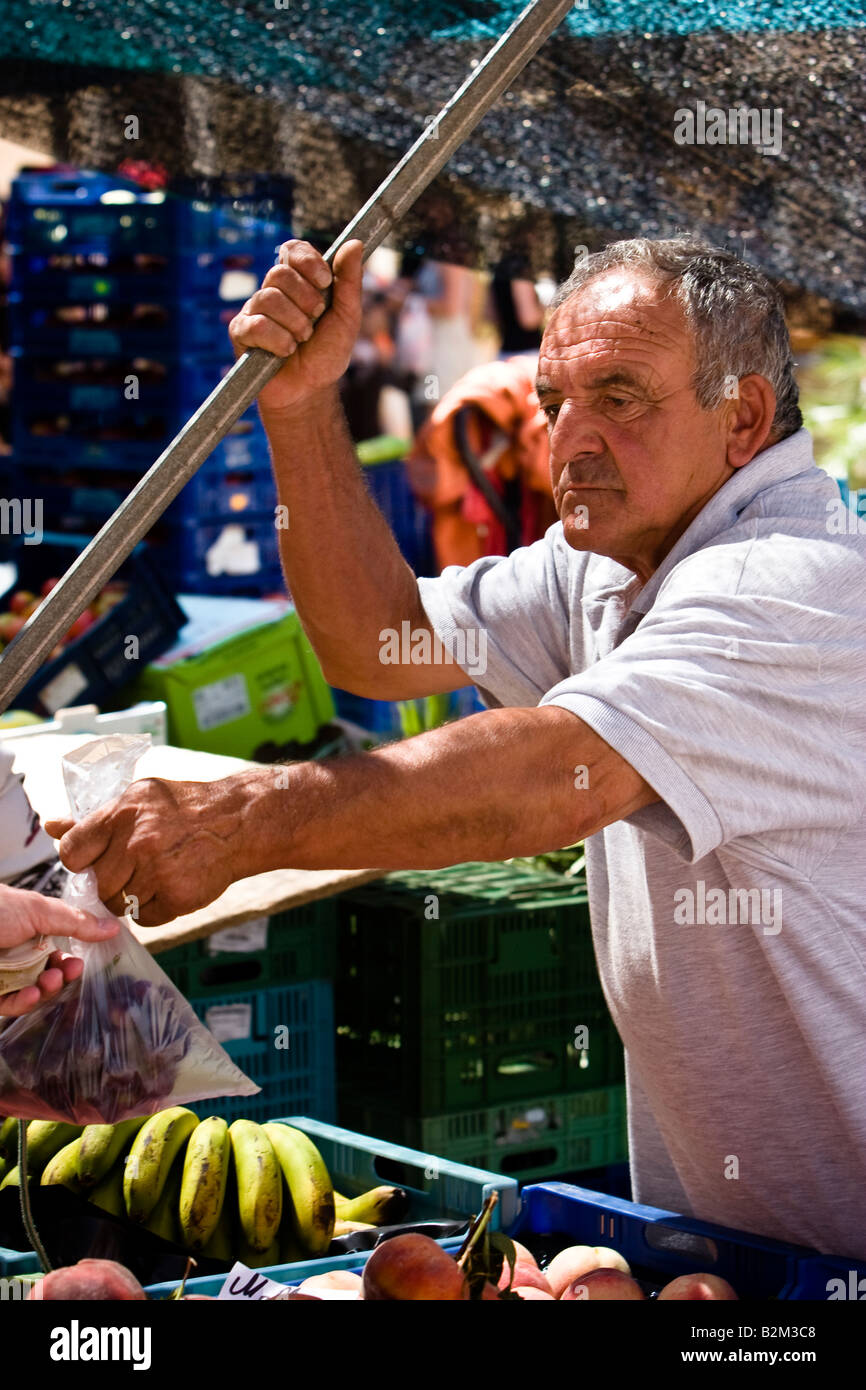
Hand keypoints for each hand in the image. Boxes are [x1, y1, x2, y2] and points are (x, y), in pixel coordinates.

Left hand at [0, 884, 117, 1017]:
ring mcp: (2, 975)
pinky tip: (31, 994)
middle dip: (62, 976)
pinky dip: (24, 1002)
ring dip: (46, 990)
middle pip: (48, 974)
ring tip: (49, 980)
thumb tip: (113, 927)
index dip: (71, 960)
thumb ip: (76, 922)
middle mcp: (15, 954)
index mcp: (27, 930)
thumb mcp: (38, 910)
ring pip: (33, 992)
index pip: (57, 951)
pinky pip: (11, 1004)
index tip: (83, 961)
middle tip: (68, 972)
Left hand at [44, 774, 250, 926]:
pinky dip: (156, 910)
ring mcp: (157, 871)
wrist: (238, 821)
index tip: (97, 861)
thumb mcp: (139, 800)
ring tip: (156, 878)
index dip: (82, 861)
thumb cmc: (185, 808)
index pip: (72, 852)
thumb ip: (96, 820)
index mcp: (121, 814)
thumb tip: (51, 826)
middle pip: (98, 885)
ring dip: (133, 899)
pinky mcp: (177, 896)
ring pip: (120, 905)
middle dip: (111, 884)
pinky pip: (147, 918)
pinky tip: (171, 888)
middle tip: (133, 872)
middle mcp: (136, 843)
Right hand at [228, 238, 363, 414]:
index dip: (307, 260)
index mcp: (297, 281)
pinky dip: (278, 340)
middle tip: (315, 321)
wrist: (310, 390)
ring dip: (294, 324)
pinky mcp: (241, 332)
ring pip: (269, 299)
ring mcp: (254, 310)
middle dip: (305, 299)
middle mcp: (272, 291)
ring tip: (302, 341)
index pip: (292, 249)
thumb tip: (355, 243)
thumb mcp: (347, 317)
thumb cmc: (326, 353)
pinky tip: (286, 352)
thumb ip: (350, 282)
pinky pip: (257, 325)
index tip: (325, 282)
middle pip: (279, 273)